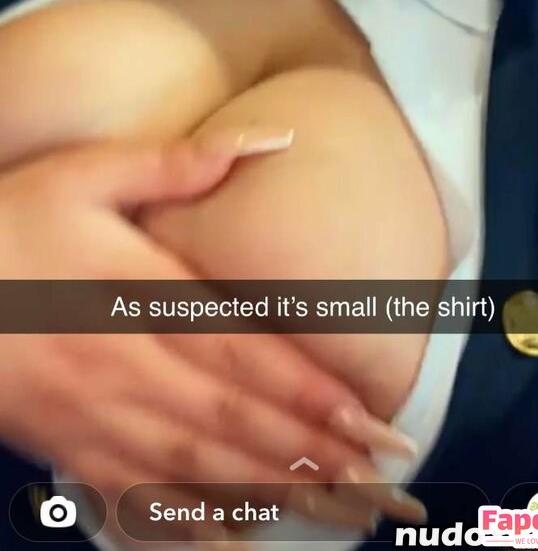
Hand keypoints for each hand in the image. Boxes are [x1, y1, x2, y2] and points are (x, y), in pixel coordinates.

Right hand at [0, 141, 423, 539]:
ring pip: (198, 469)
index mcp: (141, 296)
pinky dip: (189, 524)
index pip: (247, 356)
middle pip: (236, 422)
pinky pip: (134, 496)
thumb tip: (271, 140)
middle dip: (317, 458)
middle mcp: (127, 366)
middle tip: (386, 486)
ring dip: (273, 494)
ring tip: (339, 516)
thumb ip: (179, 162)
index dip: (315, 395)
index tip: (376, 424)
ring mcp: (95, 416)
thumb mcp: (87, 171)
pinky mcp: (64, 445)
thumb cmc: (10, 220)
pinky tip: (234, 541)